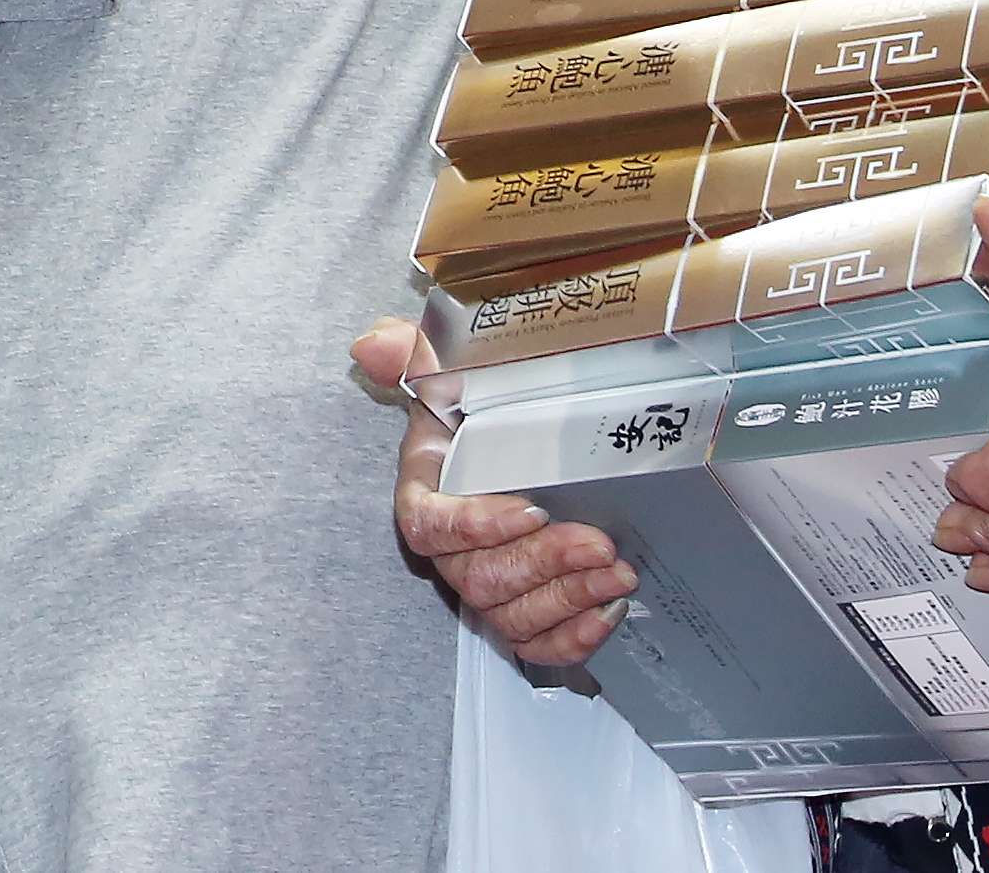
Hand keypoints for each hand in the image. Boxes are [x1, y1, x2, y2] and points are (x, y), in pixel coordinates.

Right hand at [356, 321, 633, 670]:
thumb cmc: (483, 415)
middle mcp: (451, 550)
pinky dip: (571, 639)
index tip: (531, 509)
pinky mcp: (520, 613)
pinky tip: (607, 612)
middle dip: (542, 564)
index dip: (476, 527)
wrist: (524, 444)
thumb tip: (369, 344)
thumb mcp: (454, 375)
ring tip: (618, 574)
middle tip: (598, 543)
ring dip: (567, 599)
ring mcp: (485, 586)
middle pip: (478, 578)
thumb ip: (414, 355)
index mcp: (425, 493)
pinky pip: (534, 645)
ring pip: (510, 616)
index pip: (430, 526)